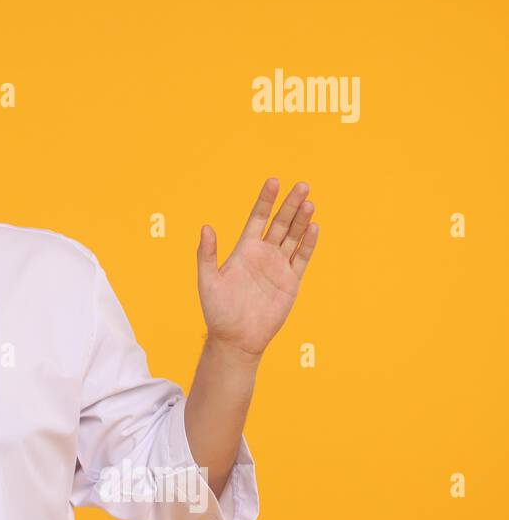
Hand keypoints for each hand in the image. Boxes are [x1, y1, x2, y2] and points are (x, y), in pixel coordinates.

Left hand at [197, 178, 319, 360]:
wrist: (236, 338)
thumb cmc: (217, 310)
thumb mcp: (207, 280)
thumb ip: (207, 254)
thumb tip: (206, 227)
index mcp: (244, 250)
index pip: (257, 218)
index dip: (265, 200)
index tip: (273, 181)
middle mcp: (263, 254)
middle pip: (280, 223)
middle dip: (290, 204)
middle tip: (302, 185)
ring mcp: (278, 267)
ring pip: (294, 237)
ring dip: (302, 220)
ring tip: (309, 202)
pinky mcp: (291, 282)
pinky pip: (302, 258)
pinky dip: (309, 244)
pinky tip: (315, 228)